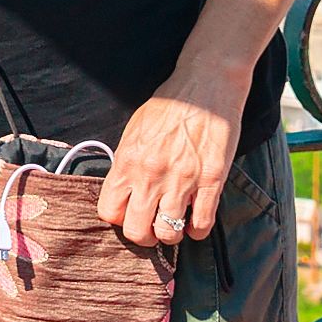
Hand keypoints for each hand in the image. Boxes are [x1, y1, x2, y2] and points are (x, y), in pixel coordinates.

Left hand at [95, 76, 241, 245]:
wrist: (205, 85)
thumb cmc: (169, 105)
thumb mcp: (135, 130)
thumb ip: (127, 162)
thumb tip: (123, 190)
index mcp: (128, 160)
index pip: (109, 211)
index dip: (119, 219)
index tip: (129, 214)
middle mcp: (151, 174)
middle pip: (137, 231)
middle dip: (144, 235)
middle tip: (153, 226)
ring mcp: (182, 180)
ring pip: (169, 234)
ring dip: (172, 234)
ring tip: (175, 223)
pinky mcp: (211, 181)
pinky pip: (201, 225)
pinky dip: (198, 230)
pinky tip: (196, 219)